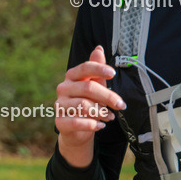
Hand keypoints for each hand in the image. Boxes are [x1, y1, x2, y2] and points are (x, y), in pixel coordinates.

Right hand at [55, 45, 124, 166]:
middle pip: (88, 88)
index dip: (99, 69)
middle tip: (121, 105)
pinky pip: (77, 122)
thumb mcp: (95, 86)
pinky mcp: (60, 122)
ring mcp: (59, 105)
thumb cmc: (88, 103)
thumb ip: (97, 70)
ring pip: (83, 105)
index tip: (113, 73)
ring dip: (101, 112)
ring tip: (110, 117)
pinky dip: (92, 124)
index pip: (84, 68)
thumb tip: (98, 49)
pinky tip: (101, 126)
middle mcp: (63, 88)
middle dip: (107, 96)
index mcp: (71, 76)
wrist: (77, 130)